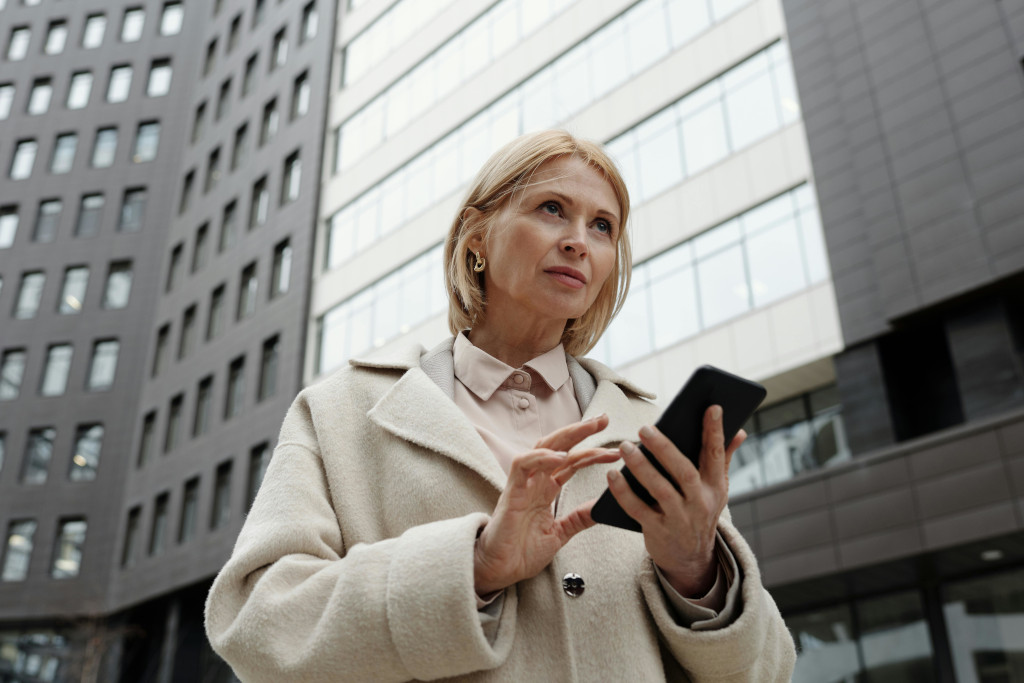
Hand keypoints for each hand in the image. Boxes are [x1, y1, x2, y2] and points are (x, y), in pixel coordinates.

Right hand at [474, 415, 619, 595]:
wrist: (500, 570)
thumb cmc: (521, 551)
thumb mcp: (560, 533)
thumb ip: (578, 518)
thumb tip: (600, 507)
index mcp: (546, 489)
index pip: (572, 462)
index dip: (593, 453)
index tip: (615, 451)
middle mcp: (536, 481)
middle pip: (560, 446)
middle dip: (582, 431)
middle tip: (604, 420)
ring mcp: (523, 484)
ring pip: (544, 447)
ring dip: (567, 435)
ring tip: (589, 428)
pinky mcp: (511, 492)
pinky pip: (524, 464)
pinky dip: (542, 457)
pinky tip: (561, 456)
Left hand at [605, 405, 745, 596]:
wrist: (691, 559)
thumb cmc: (699, 511)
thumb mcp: (716, 490)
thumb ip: (722, 458)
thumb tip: (739, 430)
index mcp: (715, 487)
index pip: (716, 455)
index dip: (715, 432)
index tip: (712, 407)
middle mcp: (701, 503)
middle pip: (684, 472)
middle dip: (665, 449)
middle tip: (645, 428)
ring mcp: (680, 519)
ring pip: (661, 490)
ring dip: (641, 467)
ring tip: (625, 447)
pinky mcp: (658, 532)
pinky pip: (639, 510)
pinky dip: (624, 493)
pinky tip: (612, 476)